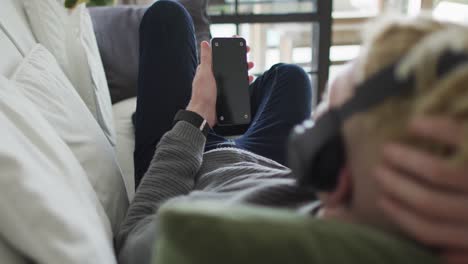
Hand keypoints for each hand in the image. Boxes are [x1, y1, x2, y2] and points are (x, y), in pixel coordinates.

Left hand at [188, 39, 254, 126]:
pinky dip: (243, 81)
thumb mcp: (205, 73)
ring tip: (251, 65)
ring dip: (243, 68)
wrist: (204, 114)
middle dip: (239, 58)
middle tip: (247, 53)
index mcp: (208, 69)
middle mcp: (213, 76)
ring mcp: (220, 85)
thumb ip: (206, 58)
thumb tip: (204, 43)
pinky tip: (249, 79)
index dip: (229, 48)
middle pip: (228, 64)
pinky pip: (236, 85)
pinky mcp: (225, 93)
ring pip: (234, 74)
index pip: (219, 55)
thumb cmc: (202, 94)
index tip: (238, 44)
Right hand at [374, 117, 467, 263]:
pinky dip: (434, 128)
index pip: (429, 231)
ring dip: (406, 160)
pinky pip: (459, 136)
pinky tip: (415, 124)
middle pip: (429, 203)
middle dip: (396, 186)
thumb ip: (463, 253)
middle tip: (377, 171)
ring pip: (438, 173)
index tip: (381, 199)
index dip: (400, 215)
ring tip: (388, 150)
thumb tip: (440, 256)